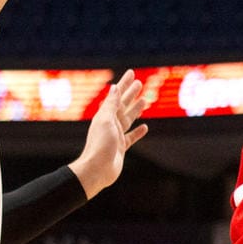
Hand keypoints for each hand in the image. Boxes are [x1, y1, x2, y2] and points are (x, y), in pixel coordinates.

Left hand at [69, 69, 148, 197]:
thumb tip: (114, 87)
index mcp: (105, 115)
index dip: (124, 84)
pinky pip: (131, 137)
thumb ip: (111, 104)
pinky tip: (145, 127)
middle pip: (123, 105)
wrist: (97, 170)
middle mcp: (110, 124)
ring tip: (144, 101)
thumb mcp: (106, 120)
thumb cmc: (100, 145)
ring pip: (128, 119)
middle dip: (131, 94)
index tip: (132, 73)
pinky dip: (138, 131)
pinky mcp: (121, 148)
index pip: (117, 95)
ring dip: (136, 110)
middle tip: (140, 83)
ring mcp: (116, 136)